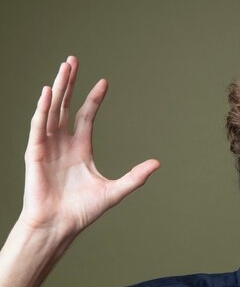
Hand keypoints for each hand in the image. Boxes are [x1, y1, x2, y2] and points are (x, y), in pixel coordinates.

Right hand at [18, 57, 159, 237]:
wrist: (60, 225)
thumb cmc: (82, 211)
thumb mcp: (114, 191)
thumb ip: (135, 177)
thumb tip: (158, 163)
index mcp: (80, 148)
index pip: (86, 116)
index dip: (93, 98)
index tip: (103, 82)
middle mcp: (63, 143)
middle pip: (65, 106)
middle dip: (69, 83)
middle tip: (73, 60)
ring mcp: (48, 146)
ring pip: (51, 110)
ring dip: (56, 88)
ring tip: (63, 67)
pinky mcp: (35, 153)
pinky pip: (38, 126)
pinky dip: (42, 109)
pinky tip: (47, 92)